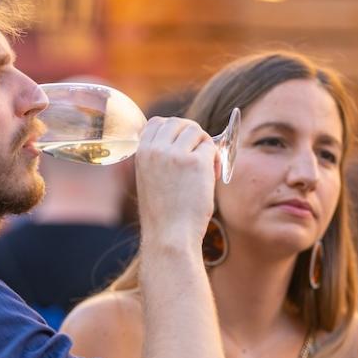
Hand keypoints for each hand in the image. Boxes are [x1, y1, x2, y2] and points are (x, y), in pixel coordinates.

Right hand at [136, 117, 216, 247]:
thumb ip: (161, 158)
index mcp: (141, 153)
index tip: (184, 145)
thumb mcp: (151, 180)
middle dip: (194, 135)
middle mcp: (156, 149)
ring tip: (208, 168)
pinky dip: (216, 160)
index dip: (174, 130)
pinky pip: (211, 147)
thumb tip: (187, 140)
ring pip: (197, 131)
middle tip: (200, 155)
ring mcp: (175, 154)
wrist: (170, 236)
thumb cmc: (164, 214)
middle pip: (179, 122)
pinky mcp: (196, 162)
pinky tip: (214, 177)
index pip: (157, 122)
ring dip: (206, 146)